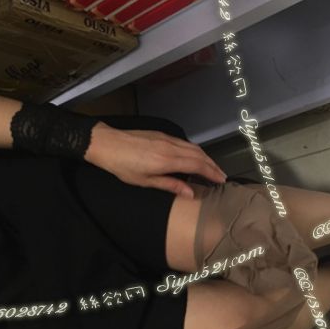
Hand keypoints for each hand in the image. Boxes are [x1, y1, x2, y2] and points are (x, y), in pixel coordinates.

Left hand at [85, 122, 227, 197]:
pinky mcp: (162, 135)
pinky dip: (196, 151)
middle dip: (213, 165)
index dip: (211, 173)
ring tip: (213, 168)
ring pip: (194, 147)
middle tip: (222, 176)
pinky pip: (185, 143)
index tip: (221, 181)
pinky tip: (197, 157)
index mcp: (167, 160)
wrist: (107, 143)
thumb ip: (170, 185)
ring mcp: (167, 139)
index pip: (197, 165)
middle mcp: (171, 147)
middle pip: (199, 155)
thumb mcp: (144, 181)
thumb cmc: (122, 166)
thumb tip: (190, 193)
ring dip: (206, 157)